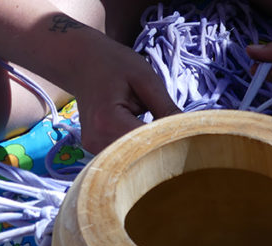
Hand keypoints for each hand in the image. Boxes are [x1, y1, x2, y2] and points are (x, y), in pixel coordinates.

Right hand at [72, 33, 179, 152]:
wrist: (80, 61)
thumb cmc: (114, 64)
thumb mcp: (145, 78)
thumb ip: (166, 107)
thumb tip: (191, 129)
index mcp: (107, 121)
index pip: (147, 142)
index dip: (170, 140)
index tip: (190, 134)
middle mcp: (97, 141)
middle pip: (139, 155)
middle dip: (163, 148)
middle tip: (183, 137)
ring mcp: (93, 148)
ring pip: (132, 159)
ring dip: (151, 150)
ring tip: (165, 136)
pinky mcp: (96, 150)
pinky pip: (124, 156)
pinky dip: (139, 149)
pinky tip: (149, 138)